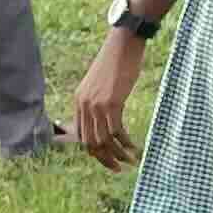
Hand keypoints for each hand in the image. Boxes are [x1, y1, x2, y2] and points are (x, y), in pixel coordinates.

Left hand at [70, 27, 143, 168]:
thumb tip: (104, 120)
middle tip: (118, 167)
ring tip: (130, 160)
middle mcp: (84, 105)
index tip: (108, 159)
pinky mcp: (112, 103)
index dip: (94, 152)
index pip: (81, 136)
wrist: (123, 45)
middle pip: (90, 142)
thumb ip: (97, 101)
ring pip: (104, 140)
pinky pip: (116, 131)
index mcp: (78, 101)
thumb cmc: (115, 62)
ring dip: (117, 154)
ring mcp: (96, 105)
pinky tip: (134, 148)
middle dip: (105, 159)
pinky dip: (125, 143)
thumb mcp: (100, 84)